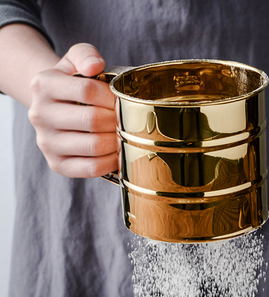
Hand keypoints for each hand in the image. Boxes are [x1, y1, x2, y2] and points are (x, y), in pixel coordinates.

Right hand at [28, 43, 116, 177]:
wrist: (56, 107)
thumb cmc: (73, 83)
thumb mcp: (75, 61)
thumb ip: (85, 55)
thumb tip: (95, 65)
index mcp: (43, 85)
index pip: (87, 90)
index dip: (112, 96)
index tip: (121, 99)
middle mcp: (39, 114)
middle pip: (93, 120)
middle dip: (118, 120)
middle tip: (128, 120)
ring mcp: (46, 142)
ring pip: (94, 146)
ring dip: (118, 141)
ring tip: (125, 135)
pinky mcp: (56, 164)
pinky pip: (91, 168)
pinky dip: (111, 162)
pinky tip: (118, 153)